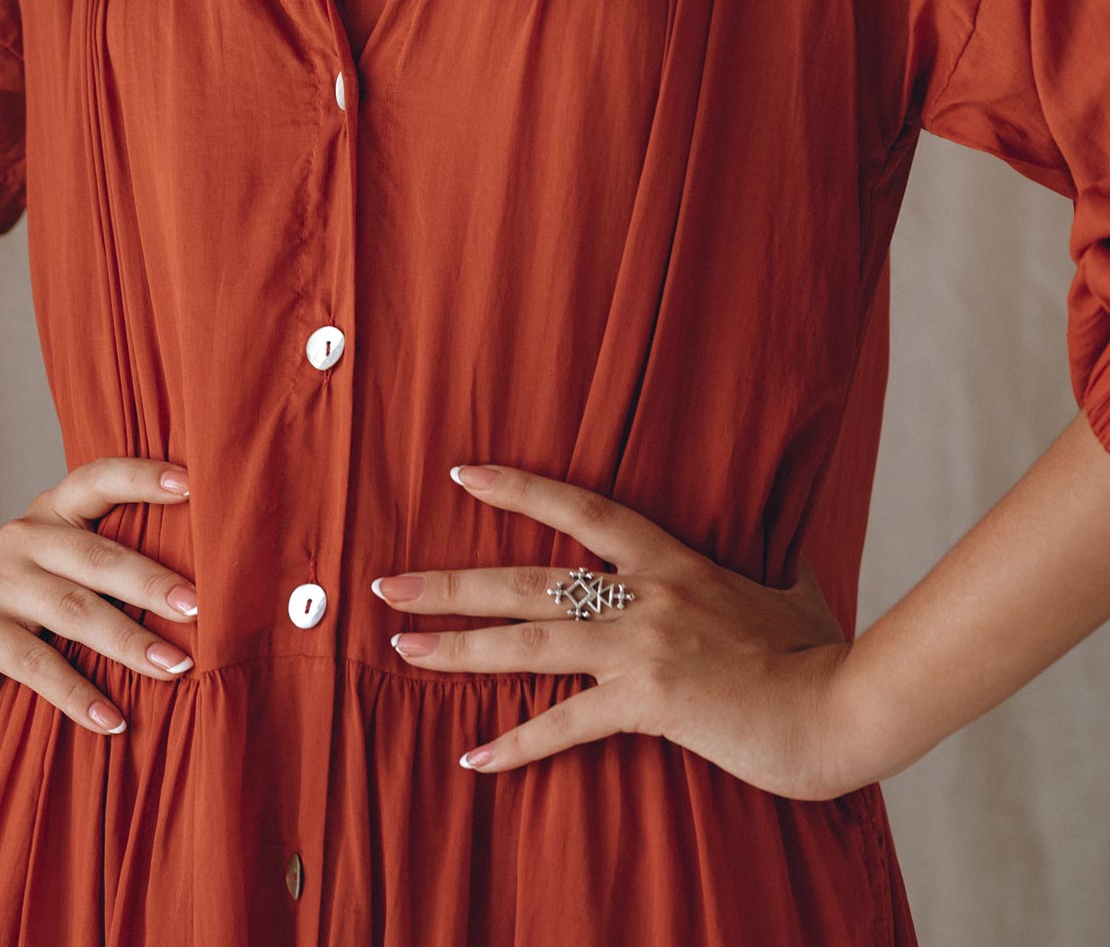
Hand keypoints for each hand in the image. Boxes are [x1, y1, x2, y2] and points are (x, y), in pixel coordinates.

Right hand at [0, 457, 198, 734]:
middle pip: (97, 556)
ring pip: (72, 610)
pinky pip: (35, 664)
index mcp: (54, 512)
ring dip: (128, 642)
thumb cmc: (22, 608)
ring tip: (176, 668)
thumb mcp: (62, 575)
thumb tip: (200, 595)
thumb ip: (109, 569)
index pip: (98, 479)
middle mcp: (24, 536)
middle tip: (199, 608)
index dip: (143, 477)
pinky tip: (113, 721)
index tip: (192, 485)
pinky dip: (78, 695)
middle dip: (152, 582)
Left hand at [370, 462, 861, 800]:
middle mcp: (646, 593)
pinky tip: (473, 758)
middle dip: (452, 581)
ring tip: (402, 648)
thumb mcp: (789, 591)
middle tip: (389, 583)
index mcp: (671, 560)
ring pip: (530, 640)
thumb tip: (788, 556)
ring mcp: (644, 646)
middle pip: (528, 578)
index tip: (463, 475)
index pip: (580, 509)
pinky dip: (517, 743)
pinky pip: (566, 724)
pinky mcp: (650, 702)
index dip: (519, 489)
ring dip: (459, 646)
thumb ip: (765, 571)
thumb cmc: (820, 653)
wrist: (843, 703)